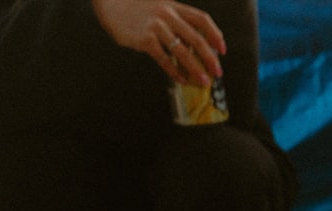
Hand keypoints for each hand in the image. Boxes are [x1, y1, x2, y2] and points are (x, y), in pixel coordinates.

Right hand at [91, 0, 225, 85]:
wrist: (108, 0)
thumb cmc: (134, 6)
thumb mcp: (159, 6)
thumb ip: (176, 22)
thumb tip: (193, 46)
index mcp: (174, 6)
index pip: (202, 19)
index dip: (215, 35)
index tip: (222, 50)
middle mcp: (167, 15)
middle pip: (196, 38)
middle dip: (210, 58)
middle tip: (217, 72)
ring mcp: (156, 26)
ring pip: (182, 51)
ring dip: (195, 68)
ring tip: (203, 81)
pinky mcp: (144, 38)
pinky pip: (164, 58)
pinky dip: (174, 71)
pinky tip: (181, 79)